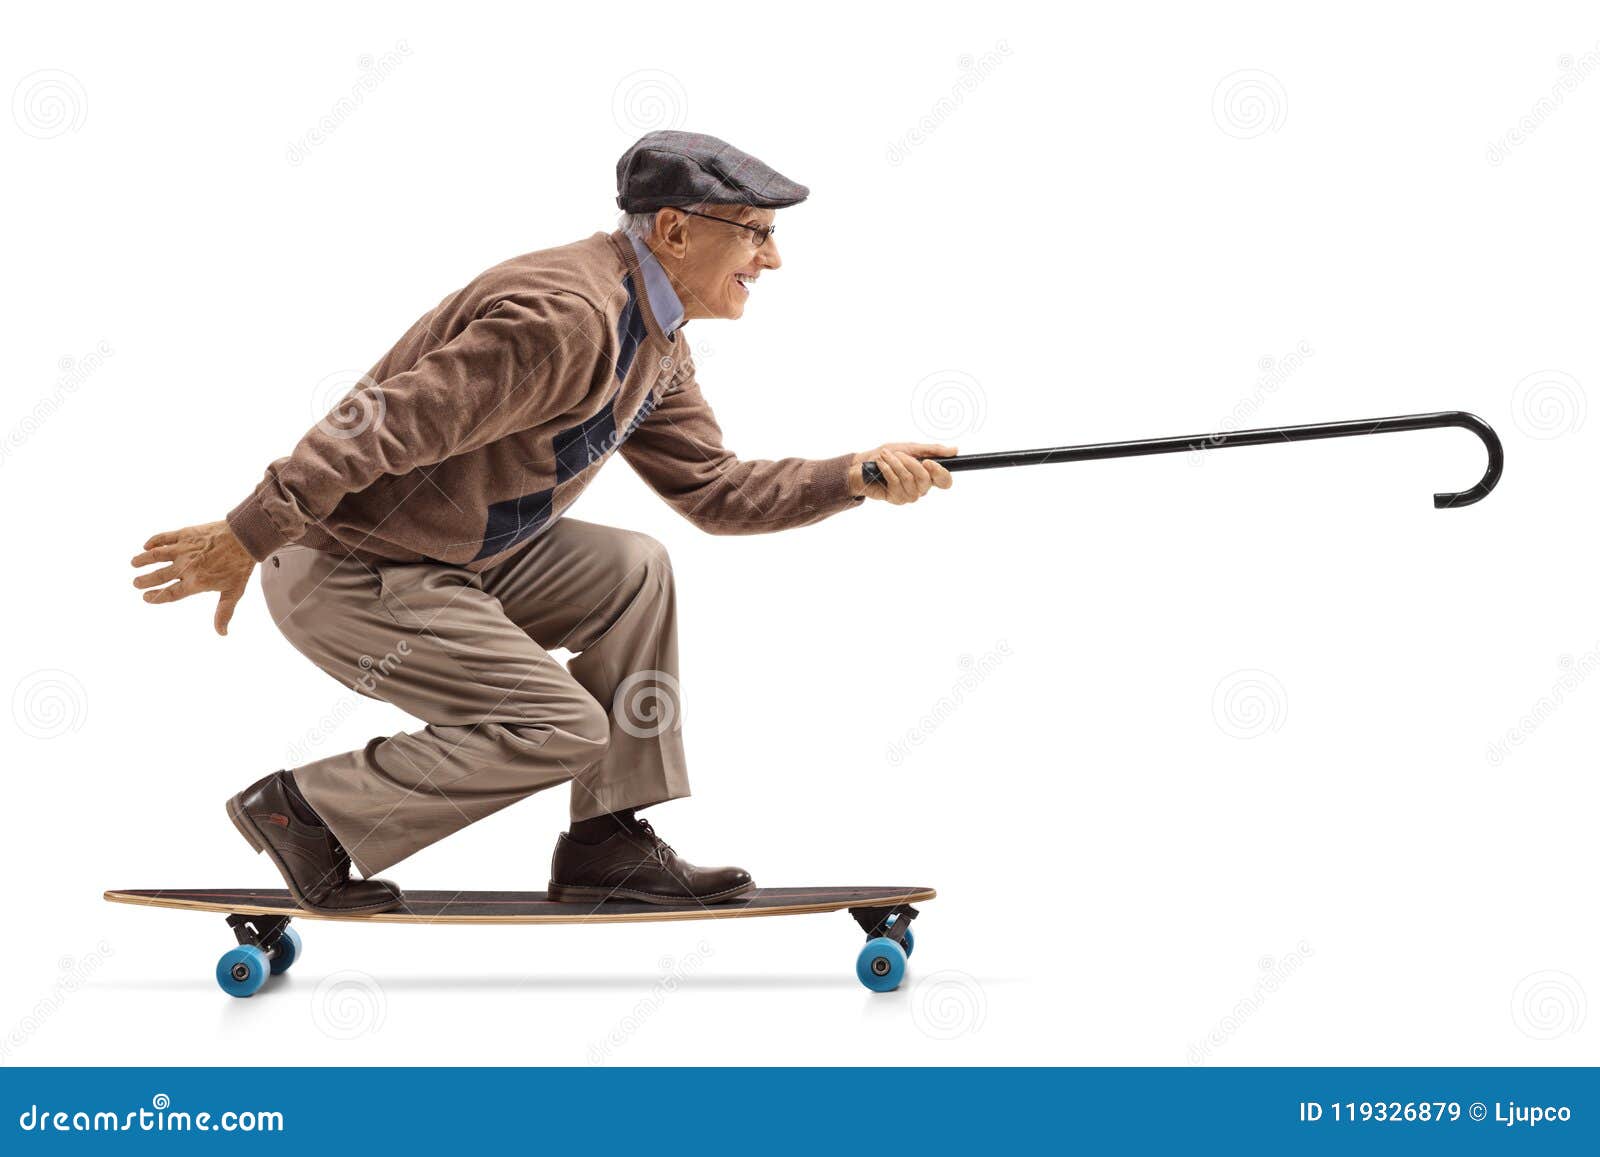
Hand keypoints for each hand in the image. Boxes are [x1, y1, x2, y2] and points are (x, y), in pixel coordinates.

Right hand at [131, 520, 256, 635]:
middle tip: (135, 583)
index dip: (157, 596)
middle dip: (145, 580)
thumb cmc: (240, 566)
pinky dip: (153, 541)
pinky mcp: (185, 534)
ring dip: (143, 560)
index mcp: (195, 582)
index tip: (146, 598)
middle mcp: (185, 567)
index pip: (171, 593)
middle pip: (159, 576)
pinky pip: (164, 538)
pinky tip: (146, 546)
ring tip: (133, 563)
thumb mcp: (234, 591)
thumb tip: (222, 634)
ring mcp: (183, 549)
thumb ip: (224, 612)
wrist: (244, 537)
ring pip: (156, 555)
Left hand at [849, 443, 956, 504]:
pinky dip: (887, 469)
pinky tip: (881, 463)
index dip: (940, 473)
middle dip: (910, 462)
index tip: (928, 462)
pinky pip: (895, 483)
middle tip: (898, 453)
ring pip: (908, 480)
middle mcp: (921, 488)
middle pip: (925, 479)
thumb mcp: (910, 447)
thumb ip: (932, 450)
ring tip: (885, 455)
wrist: (863, 465)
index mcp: (928, 475)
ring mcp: (909, 495)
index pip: (945, 481)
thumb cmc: (887, 456)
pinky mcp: (896, 499)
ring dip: (895, 463)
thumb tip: (954, 450)